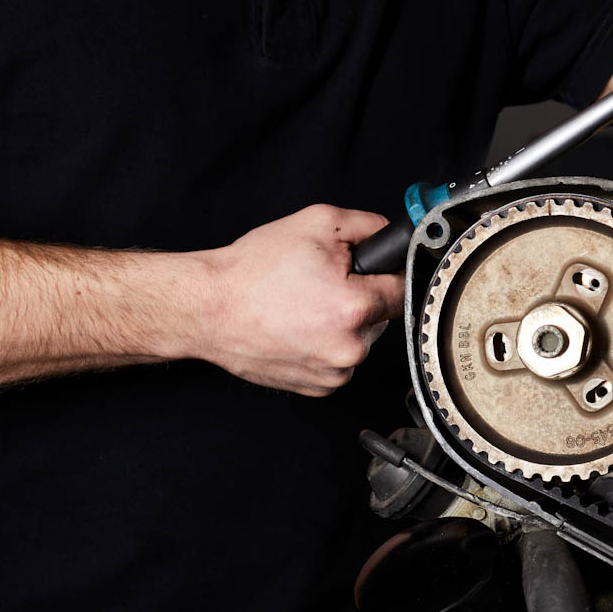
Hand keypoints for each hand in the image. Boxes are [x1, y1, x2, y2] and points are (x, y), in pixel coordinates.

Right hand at [195, 205, 404, 395]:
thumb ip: (371, 226)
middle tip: (322, 284)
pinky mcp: (318, 388)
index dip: (388, 272)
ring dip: (342, 324)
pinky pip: (338, 362)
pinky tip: (297, 328)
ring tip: (303, 306)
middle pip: (380, 316)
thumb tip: (395, 237)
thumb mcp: (318, 223)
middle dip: (360, 297)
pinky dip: (324, 345)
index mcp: (356, 307)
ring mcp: (333, 373)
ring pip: (358, 340)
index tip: (372, 270)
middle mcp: (349, 348)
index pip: (404, 288)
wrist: (208, 309)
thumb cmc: (253, 270)